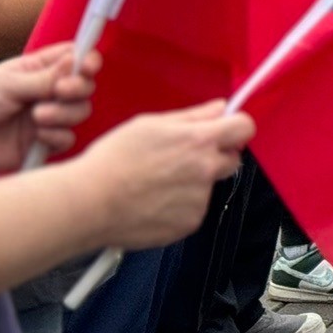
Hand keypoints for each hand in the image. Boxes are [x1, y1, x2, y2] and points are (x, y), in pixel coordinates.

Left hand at [0, 44, 96, 173]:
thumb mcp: (6, 84)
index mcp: (37, 69)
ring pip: (79, 111)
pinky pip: (67, 138)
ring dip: (64, 113)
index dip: (86, 60)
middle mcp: (46, 91)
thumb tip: (74, 60)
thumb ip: (43, 77)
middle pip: (83, 85)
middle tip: (59, 91)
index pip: (73, 58)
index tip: (86, 66)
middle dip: (77, 88)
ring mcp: (46, 117)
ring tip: (37, 116)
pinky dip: (56, 136)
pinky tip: (37, 135)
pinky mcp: (42, 143)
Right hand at [79, 103, 254, 251]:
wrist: (89, 204)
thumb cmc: (111, 162)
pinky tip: (154, 201)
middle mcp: (205, 170)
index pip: (244, 127)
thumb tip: (219, 109)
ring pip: (209, 186)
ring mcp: (199, 199)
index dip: (236, 127)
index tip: (226, 130)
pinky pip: (194, 210)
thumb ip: (192, 116)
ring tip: (156, 183)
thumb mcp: (150, 125)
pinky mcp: (189, 223)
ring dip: (194, 184)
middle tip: (182, 159)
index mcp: (199, 140)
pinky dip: (180, 206)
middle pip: (232, 159)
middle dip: (215, 157)